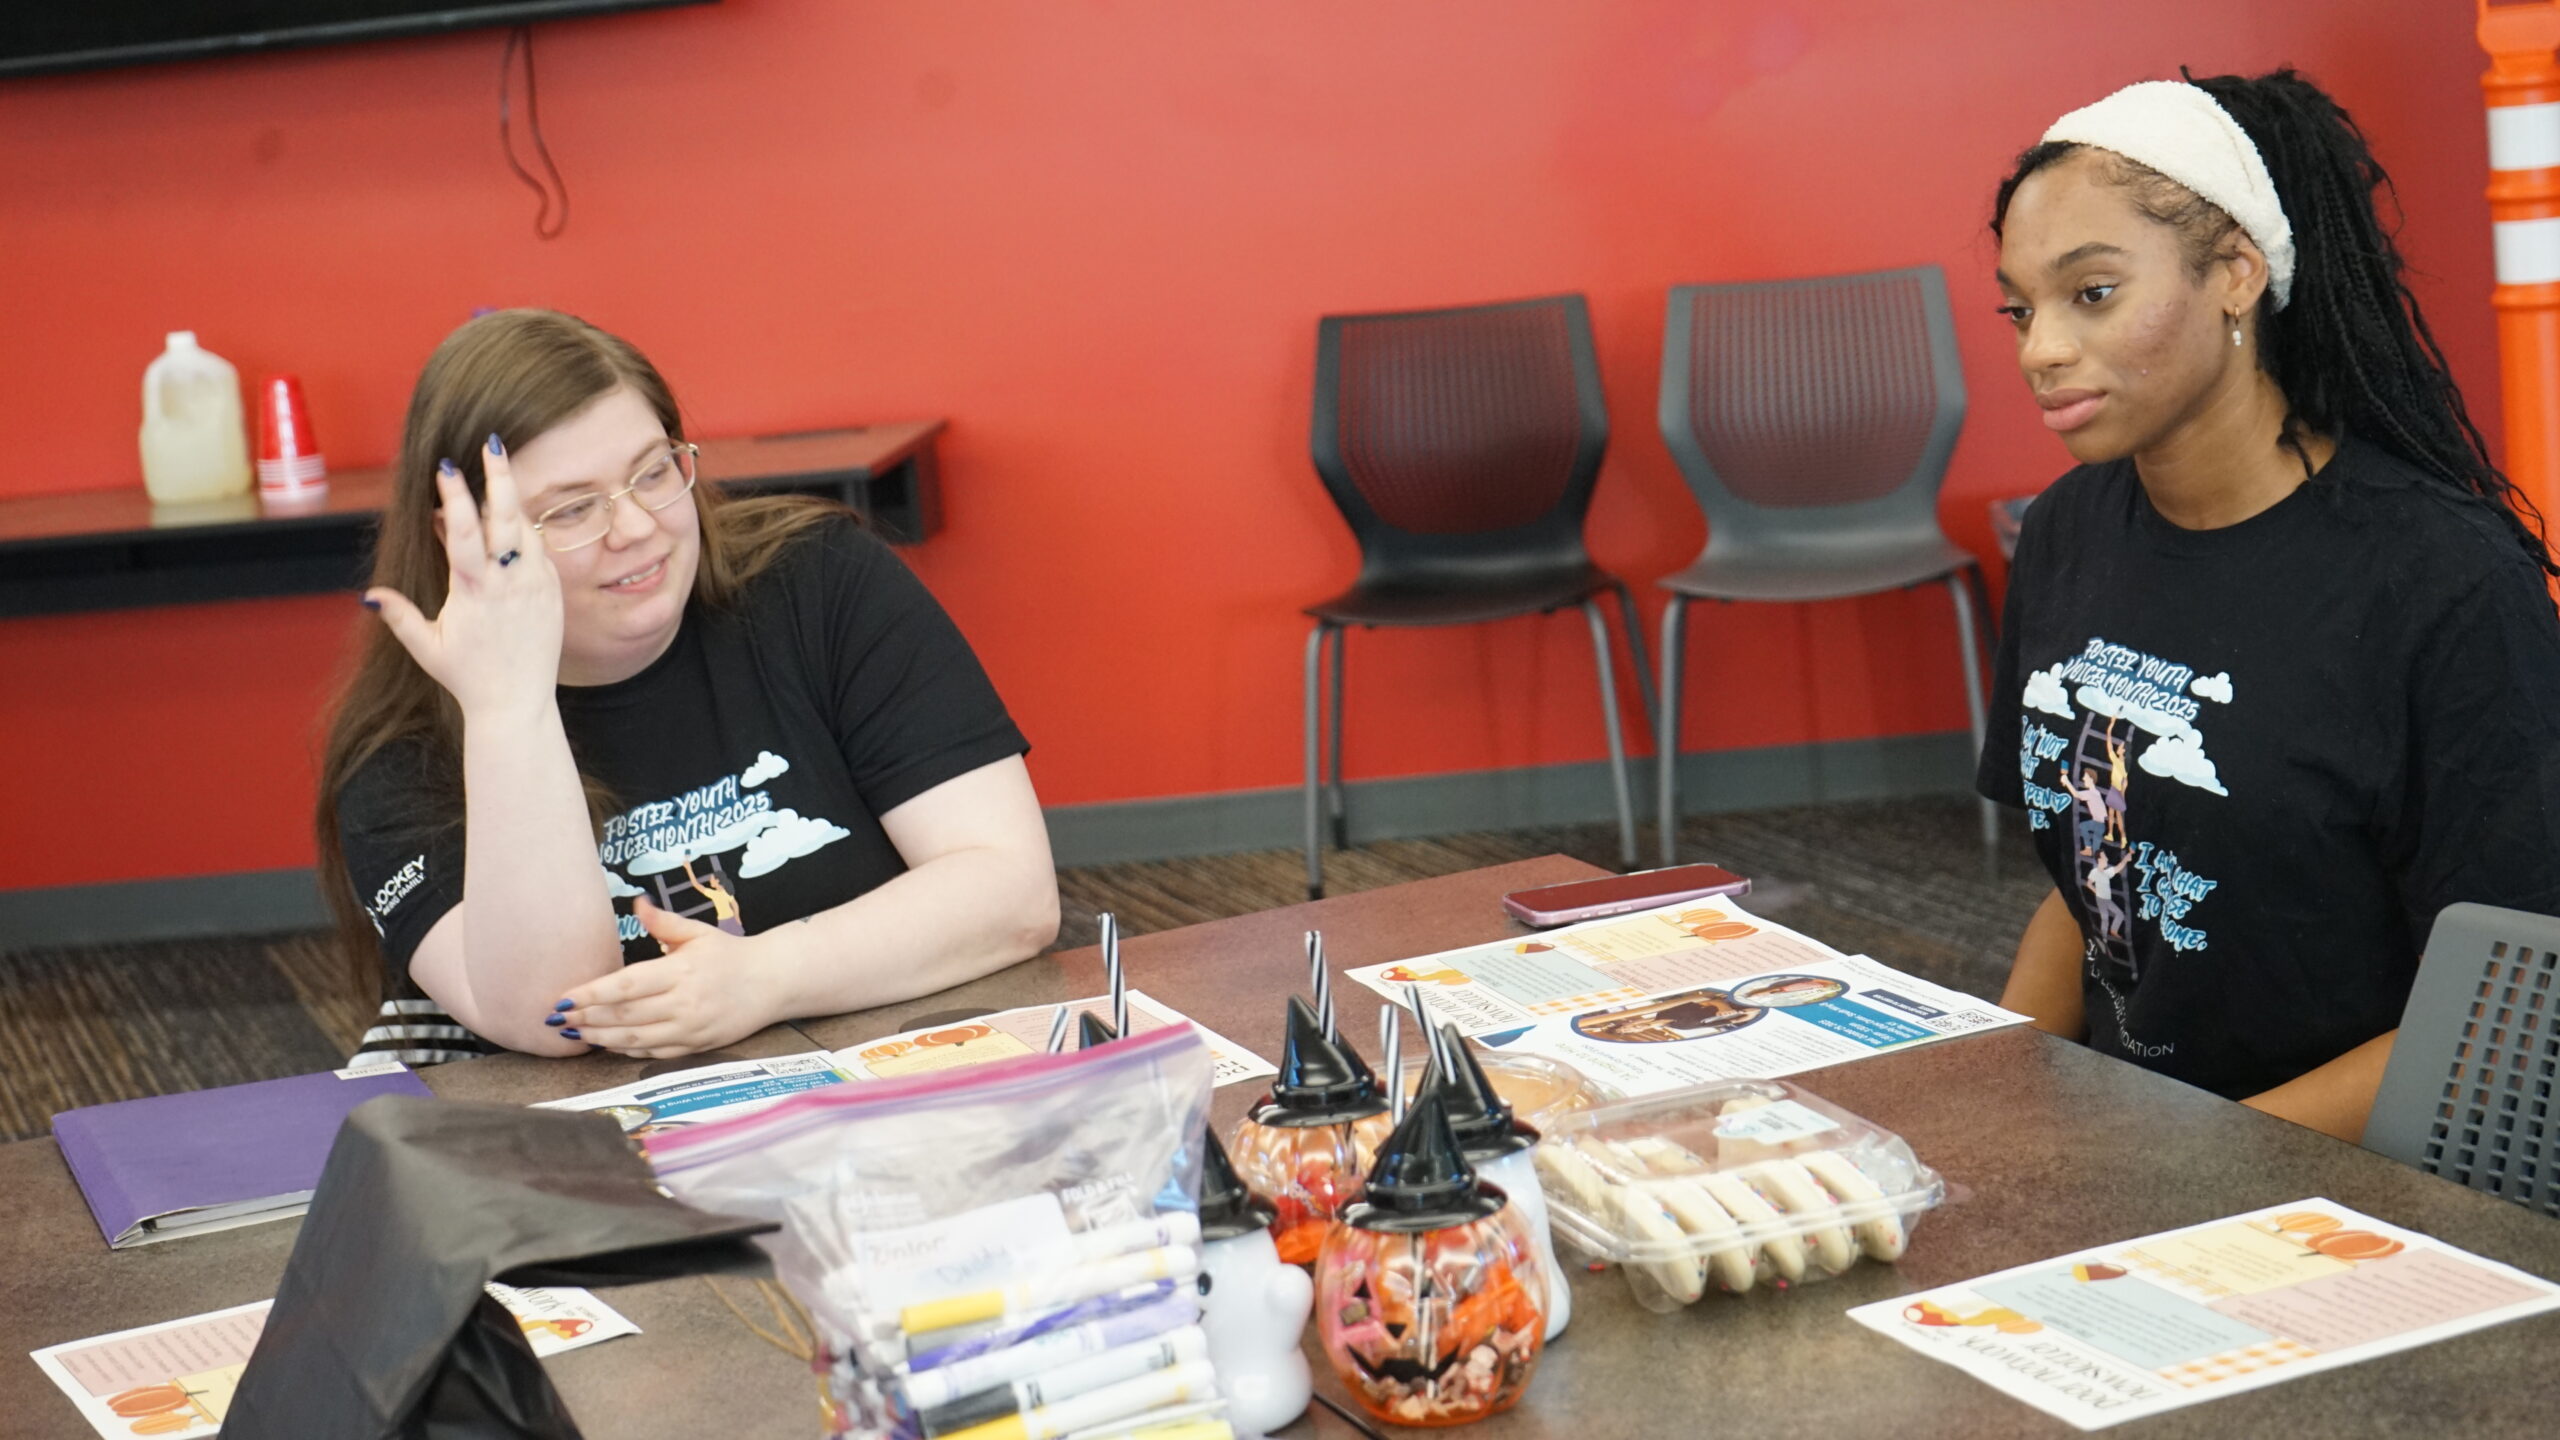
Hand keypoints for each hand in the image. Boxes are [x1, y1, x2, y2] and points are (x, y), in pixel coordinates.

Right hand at [365, 437, 564, 718]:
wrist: (518, 702)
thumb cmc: (468, 677)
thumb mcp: (428, 647)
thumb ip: (400, 617)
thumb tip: (369, 594)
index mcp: (474, 592)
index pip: (464, 534)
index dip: (455, 498)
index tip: (448, 466)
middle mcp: (509, 583)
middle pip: (506, 519)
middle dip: (499, 478)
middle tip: (493, 444)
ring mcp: (536, 585)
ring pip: (525, 530)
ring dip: (510, 502)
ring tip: (496, 475)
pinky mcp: (553, 591)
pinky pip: (539, 550)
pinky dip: (523, 532)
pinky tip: (509, 519)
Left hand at [551, 897, 782, 1057]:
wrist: (772, 982)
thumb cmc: (730, 955)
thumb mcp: (698, 933)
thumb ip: (664, 922)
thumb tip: (637, 903)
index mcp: (681, 972)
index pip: (626, 986)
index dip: (591, 994)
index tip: (564, 998)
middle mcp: (683, 1004)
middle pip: (624, 1015)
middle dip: (587, 1017)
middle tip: (559, 1018)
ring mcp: (689, 1029)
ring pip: (634, 1039)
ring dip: (600, 1037)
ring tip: (576, 1032)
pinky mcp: (695, 1046)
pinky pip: (653, 1052)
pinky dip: (626, 1050)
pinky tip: (607, 1043)